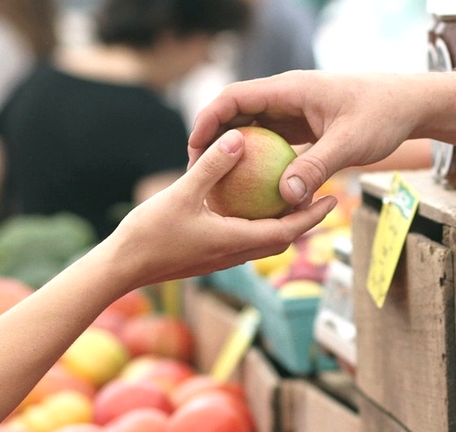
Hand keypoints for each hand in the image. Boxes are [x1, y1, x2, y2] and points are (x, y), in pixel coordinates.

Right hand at [110, 128, 336, 291]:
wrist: (122, 268)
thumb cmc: (149, 233)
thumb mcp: (181, 193)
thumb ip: (212, 167)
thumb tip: (239, 138)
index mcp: (237, 242)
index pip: (288, 231)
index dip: (313, 216)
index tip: (333, 199)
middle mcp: (235, 254)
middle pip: (282, 238)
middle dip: (305, 220)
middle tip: (321, 195)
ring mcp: (222, 258)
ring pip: (263, 241)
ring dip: (282, 223)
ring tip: (291, 198)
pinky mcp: (209, 256)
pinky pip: (243, 239)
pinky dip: (256, 224)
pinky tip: (248, 204)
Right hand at [188, 71, 418, 209]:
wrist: (410, 105)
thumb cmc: (383, 116)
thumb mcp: (349, 144)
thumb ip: (316, 168)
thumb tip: (285, 197)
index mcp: (290, 90)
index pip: (234, 98)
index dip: (208, 121)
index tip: (194, 150)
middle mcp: (288, 97)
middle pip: (238, 114)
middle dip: (215, 141)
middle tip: (200, 174)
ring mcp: (296, 112)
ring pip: (255, 130)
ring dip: (238, 154)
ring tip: (221, 185)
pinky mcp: (306, 127)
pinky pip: (276, 144)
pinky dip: (263, 162)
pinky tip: (258, 191)